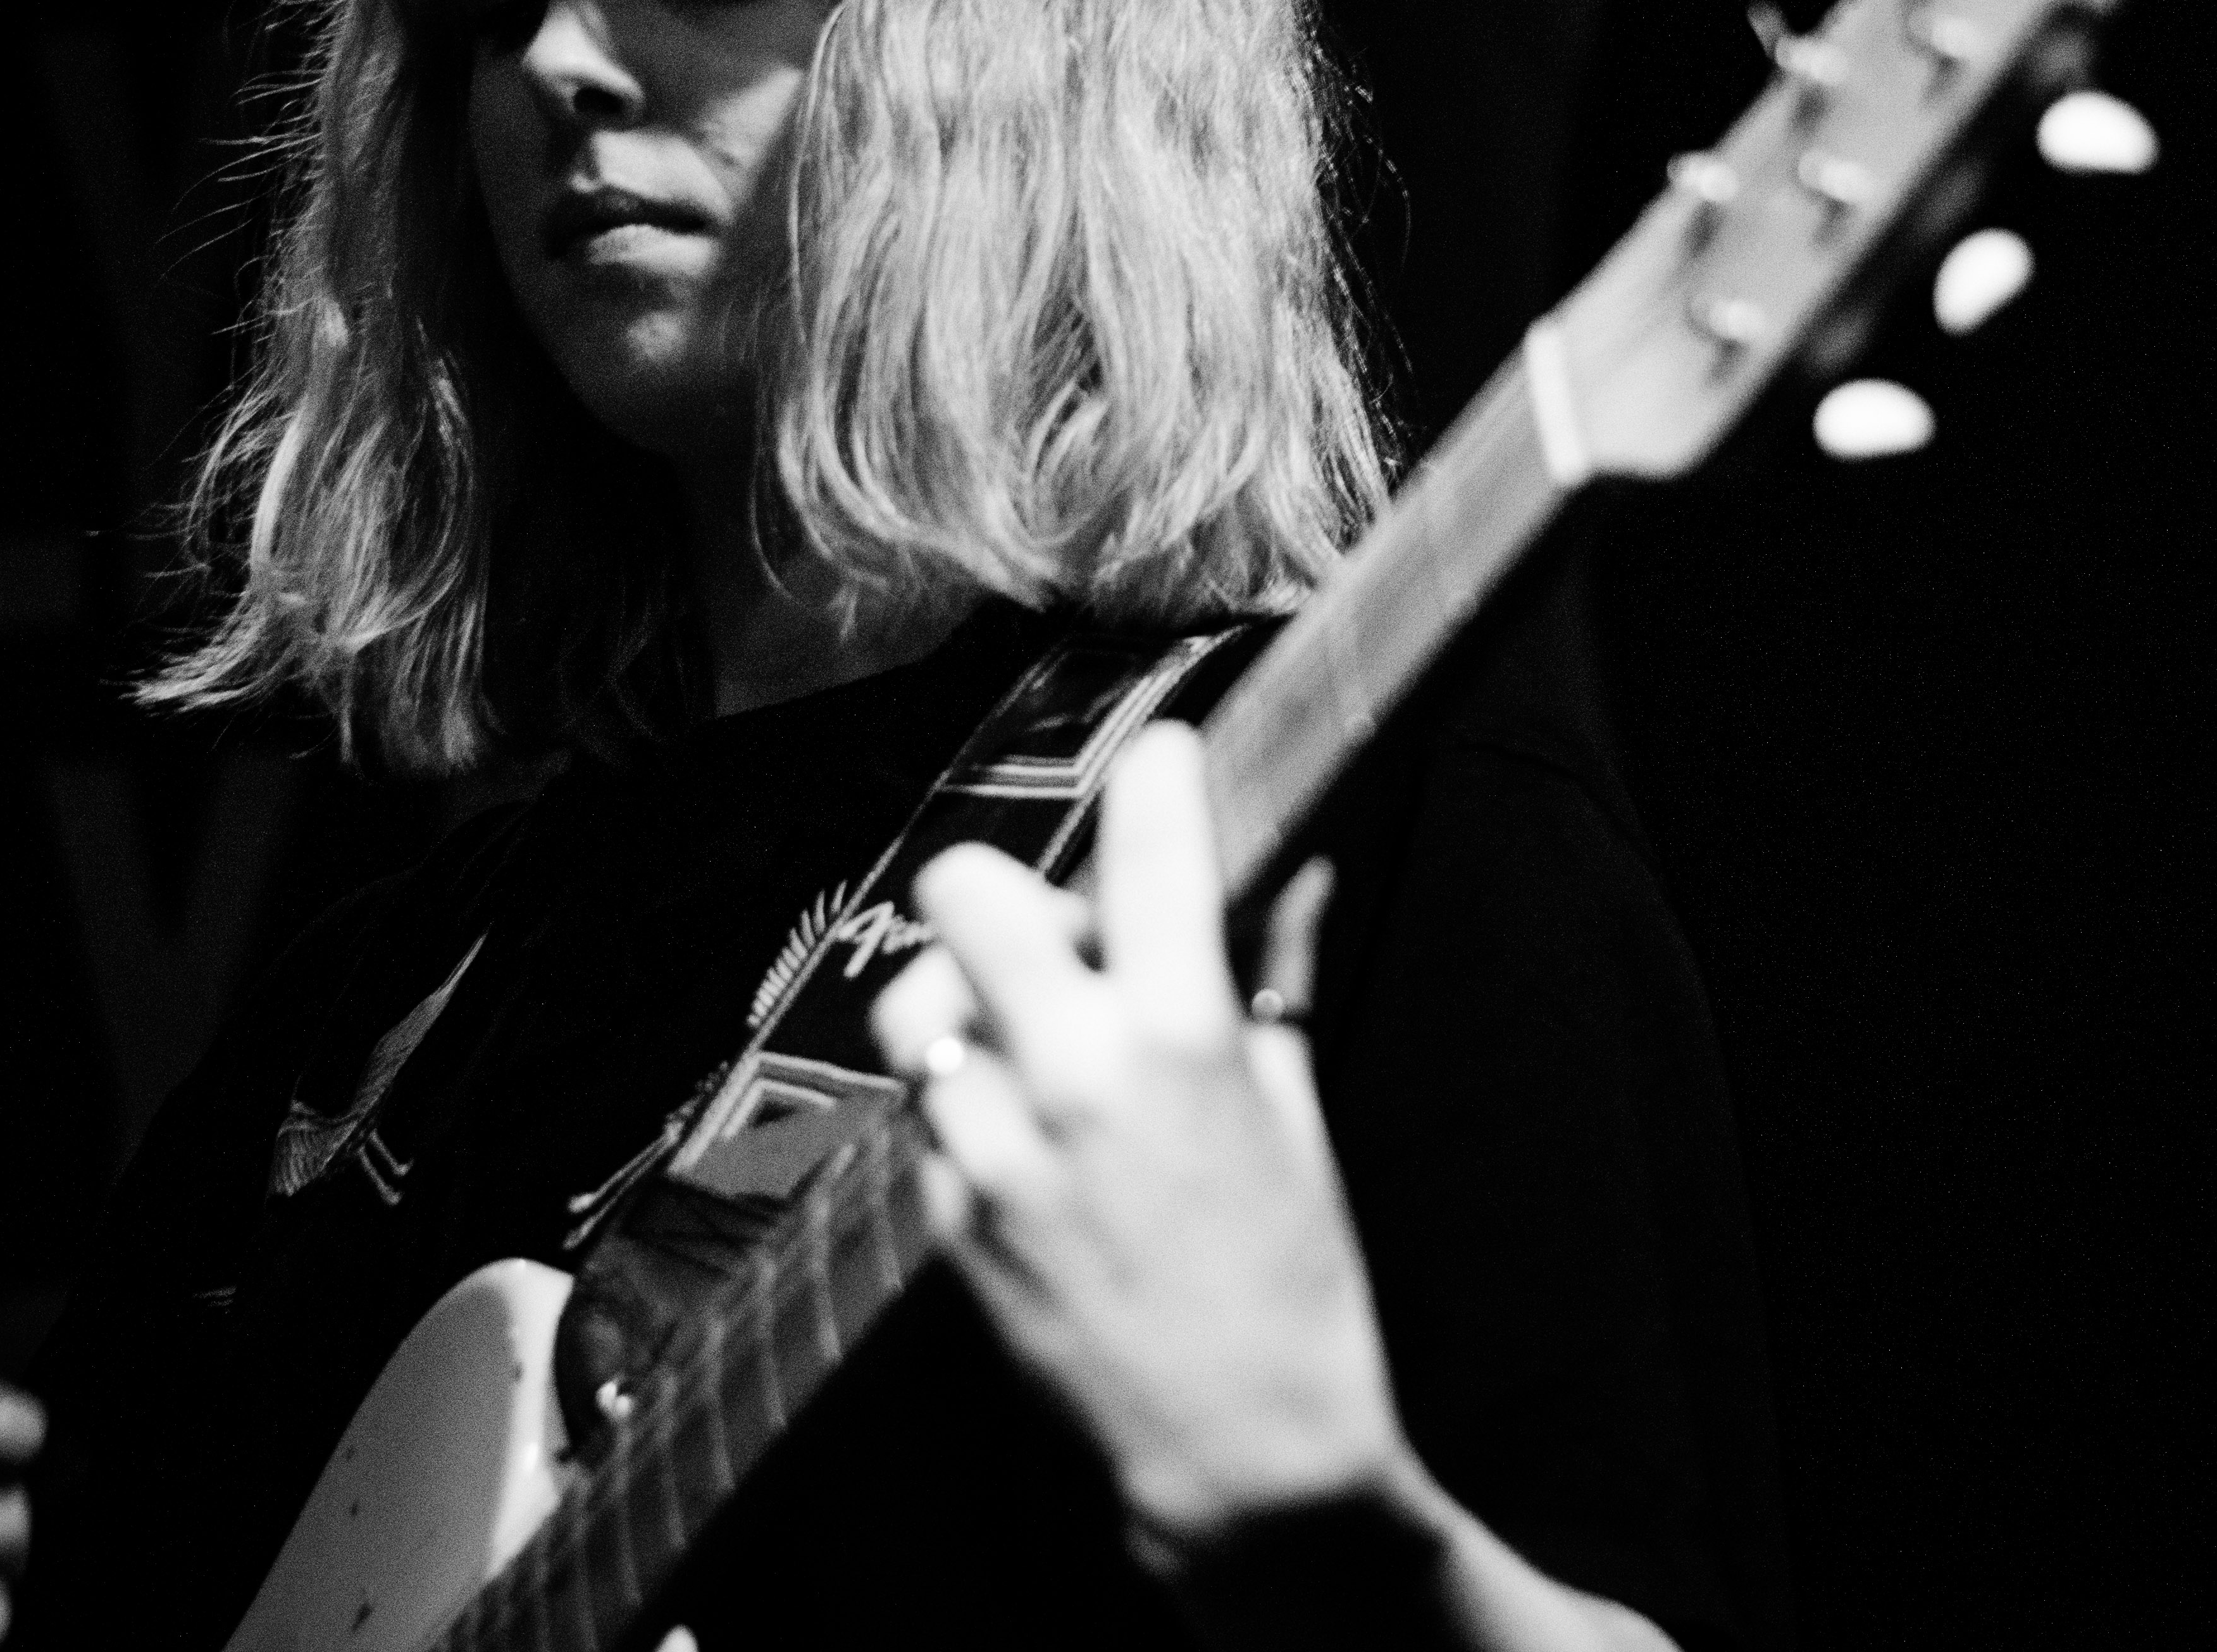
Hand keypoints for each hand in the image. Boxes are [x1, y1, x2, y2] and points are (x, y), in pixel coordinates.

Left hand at [869, 722, 1394, 1558]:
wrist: (1242, 1452)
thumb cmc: (1296, 1283)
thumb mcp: (1299, 1112)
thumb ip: (1277, 974)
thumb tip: (1293, 868)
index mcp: (1181, 1037)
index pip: (1150, 840)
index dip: (1162, 772)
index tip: (1171, 763)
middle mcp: (1071, 1076)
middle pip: (966, 889)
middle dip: (1012, 888)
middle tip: (1065, 932)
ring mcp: (993, 1150)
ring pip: (918, 999)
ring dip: (969, 995)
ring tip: (1029, 1035)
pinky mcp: (946, 1218)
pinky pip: (924, 1113)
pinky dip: (966, 1102)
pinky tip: (1027, 1132)